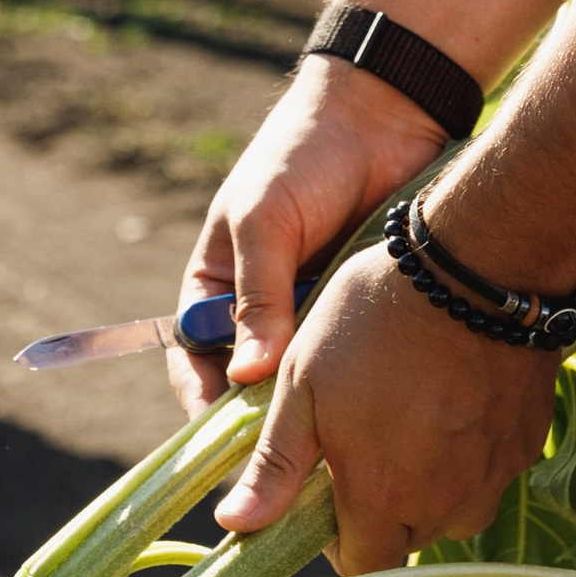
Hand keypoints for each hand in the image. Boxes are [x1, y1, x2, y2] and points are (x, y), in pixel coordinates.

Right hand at [168, 54, 442, 419]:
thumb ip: (257, 296)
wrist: (381, 119)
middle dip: (261, 421)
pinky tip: (369, 406)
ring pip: (300, 381)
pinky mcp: (356, 314)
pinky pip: (347, 360)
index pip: (193, 362)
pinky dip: (353, 381)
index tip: (226, 439)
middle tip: (285, 457)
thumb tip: (244, 377)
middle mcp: (258, 311)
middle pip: (249, 386)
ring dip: (309, 405)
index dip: (202, 403)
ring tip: (329, 443)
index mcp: (215, 288)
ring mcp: (310, 315)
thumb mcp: (265, 221)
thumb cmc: (302, 158)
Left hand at [211, 248, 563, 574]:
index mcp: (382, 496)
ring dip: (431, 488)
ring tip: (412, 422)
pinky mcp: (527, 444)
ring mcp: (493, 475)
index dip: (338, 539)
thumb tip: (235, 524)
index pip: (360, 566)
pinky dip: (470, 456)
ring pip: (455, 511)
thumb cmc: (374, 320)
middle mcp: (445, 502)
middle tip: (366, 446)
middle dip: (382, 511)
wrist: (475, 267)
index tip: (327, 492)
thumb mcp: (305, 384)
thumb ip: (275, 464)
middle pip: (407, 540)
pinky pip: (491, 473)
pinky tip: (455, 401)